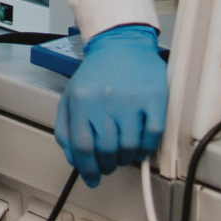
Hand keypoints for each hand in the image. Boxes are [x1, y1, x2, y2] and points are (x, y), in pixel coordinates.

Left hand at [54, 24, 167, 186]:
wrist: (121, 43)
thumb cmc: (97, 73)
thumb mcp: (71, 96)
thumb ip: (66, 128)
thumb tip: (74, 159)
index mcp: (82, 100)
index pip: (82, 147)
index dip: (87, 168)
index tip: (92, 177)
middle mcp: (105, 100)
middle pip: (107, 150)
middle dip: (107, 164)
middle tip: (109, 164)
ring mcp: (131, 100)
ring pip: (130, 148)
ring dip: (126, 158)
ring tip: (123, 153)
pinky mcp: (154, 100)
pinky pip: (152, 137)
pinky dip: (146, 148)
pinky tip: (140, 144)